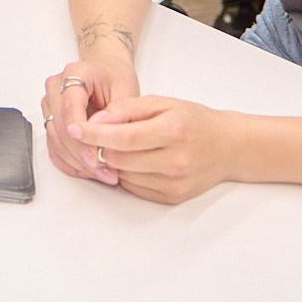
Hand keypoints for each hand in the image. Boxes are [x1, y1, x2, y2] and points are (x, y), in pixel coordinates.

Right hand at [43, 57, 139, 183]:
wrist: (107, 70)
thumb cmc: (116, 77)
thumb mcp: (126, 90)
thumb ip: (116, 112)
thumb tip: (103, 136)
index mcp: (74, 74)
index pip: (70, 109)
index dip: (82, 136)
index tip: (96, 156)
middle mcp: (55, 88)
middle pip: (60, 128)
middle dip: (81, 155)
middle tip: (104, 171)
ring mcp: (50, 104)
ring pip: (55, 141)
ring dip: (77, 162)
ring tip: (102, 174)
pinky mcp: (51, 121)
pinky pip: (54, 147)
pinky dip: (70, 163)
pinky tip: (88, 171)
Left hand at [75, 96, 237, 204]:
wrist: (228, 147)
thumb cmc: (194, 121)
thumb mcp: (163, 103)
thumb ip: (127, 109)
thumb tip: (96, 120)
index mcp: (173, 131)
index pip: (123, 137)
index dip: (94, 134)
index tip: (73, 128)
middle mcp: (175, 161)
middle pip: (119, 159)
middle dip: (100, 147)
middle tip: (96, 134)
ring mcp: (174, 183)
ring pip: (122, 175)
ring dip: (113, 161)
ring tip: (120, 146)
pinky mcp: (172, 198)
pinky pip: (134, 188)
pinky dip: (126, 174)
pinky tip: (135, 160)